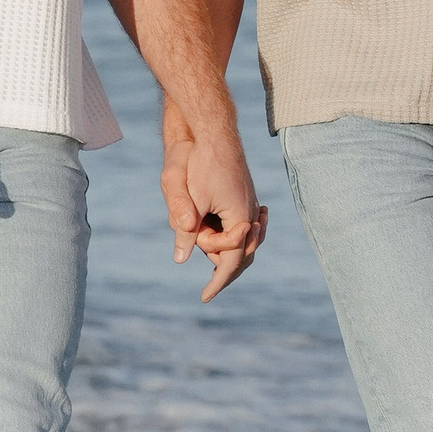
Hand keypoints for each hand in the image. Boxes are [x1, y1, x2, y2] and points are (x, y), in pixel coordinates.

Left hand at [165, 110, 266, 301]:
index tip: (204, 298)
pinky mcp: (247, 199)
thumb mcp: (189, 200)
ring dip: (228, 253)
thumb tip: (180, 259)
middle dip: (225, 271)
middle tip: (208, 289)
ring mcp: (252, 206)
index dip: (218, 282)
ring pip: (244, 242)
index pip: (232, 261)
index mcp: (240, 218)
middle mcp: (251, 214)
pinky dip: (233, 239)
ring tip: (213, 266)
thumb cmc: (201, 163)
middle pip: (243, 256)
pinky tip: (221, 239)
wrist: (215, 133)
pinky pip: (244, 227)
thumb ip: (186, 231)